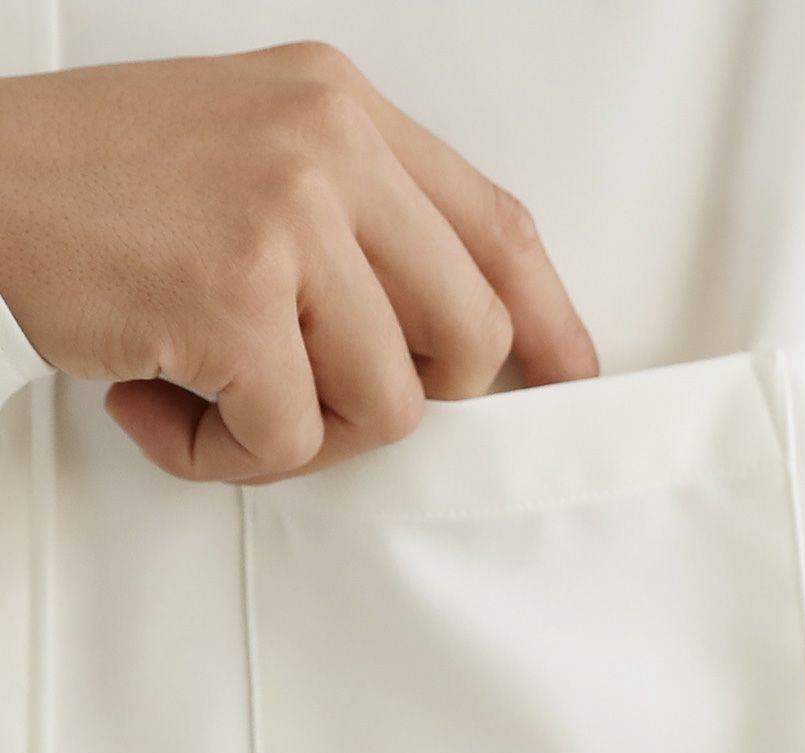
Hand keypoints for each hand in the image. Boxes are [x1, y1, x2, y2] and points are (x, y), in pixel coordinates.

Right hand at [0, 41, 597, 482]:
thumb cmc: (107, 175)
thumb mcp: (259, 154)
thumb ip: (358, 228)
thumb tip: (427, 334)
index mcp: (348, 116)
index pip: (501, 230)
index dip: (547, 322)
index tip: (567, 379)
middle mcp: (330, 155)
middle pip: (469, 339)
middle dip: (409, 400)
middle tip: (321, 393)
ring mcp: (284, 222)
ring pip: (384, 406)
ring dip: (300, 436)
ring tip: (218, 395)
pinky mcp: (230, 299)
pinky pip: (286, 439)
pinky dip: (222, 455)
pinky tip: (162, 405)